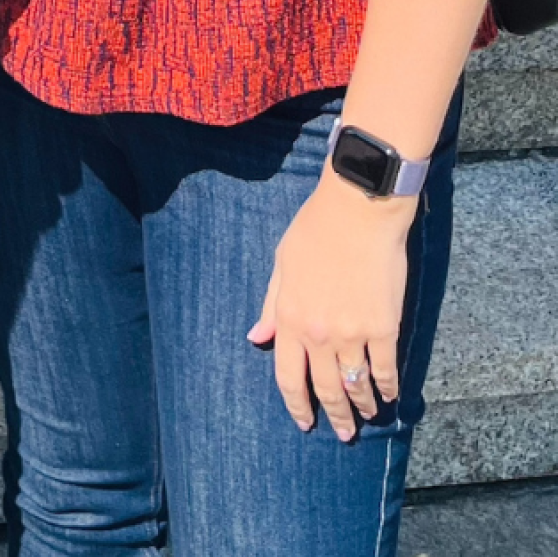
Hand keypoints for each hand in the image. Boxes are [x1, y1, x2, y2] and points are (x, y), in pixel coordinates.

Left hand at [248, 167, 414, 439]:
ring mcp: (353, 334)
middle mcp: (319, 333)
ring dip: (362, 406)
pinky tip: (388, 396)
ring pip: (356, 385)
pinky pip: (385, 370)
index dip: (297, 404)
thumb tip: (258, 337)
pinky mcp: (385, 329)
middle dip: (334, 416)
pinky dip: (387, 388)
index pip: (289, 376)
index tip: (304, 422)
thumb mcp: (282, 265)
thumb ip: (272, 305)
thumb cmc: (315, 231)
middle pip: (325, 388)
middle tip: (343, 434)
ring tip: (367, 418)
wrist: (358, 212)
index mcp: (289, 317)